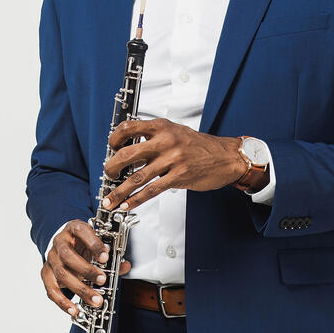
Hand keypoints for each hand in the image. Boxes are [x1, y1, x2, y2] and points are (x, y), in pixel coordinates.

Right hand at [41, 219, 131, 317]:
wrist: (65, 245)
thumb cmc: (83, 244)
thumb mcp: (97, 245)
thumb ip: (112, 256)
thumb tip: (125, 266)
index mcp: (73, 229)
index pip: (81, 231)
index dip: (93, 244)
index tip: (105, 257)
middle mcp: (60, 242)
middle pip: (67, 255)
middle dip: (86, 269)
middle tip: (103, 280)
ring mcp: (51, 258)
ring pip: (61, 273)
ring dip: (80, 288)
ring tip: (96, 300)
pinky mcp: (46, 273)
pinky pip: (51, 289)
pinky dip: (62, 301)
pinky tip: (74, 309)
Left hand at [100, 119, 253, 210]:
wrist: (226, 157)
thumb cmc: (198, 146)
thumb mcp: (174, 133)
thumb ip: (152, 140)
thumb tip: (128, 154)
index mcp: (161, 127)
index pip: (129, 127)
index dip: (115, 139)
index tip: (110, 148)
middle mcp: (165, 141)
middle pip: (127, 154)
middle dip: (111, 168)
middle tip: (107, 175)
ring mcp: (172, 159)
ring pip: (137, 177)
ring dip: (120, 191)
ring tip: (110, 200)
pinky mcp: (178, 177)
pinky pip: (152, 190)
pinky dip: (136, 200)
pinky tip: (128, 205)